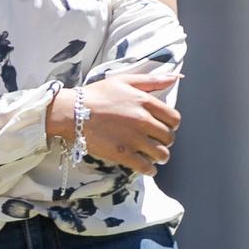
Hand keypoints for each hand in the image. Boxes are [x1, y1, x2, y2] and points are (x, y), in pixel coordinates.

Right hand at [47, 73, 181, 175]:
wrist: (72, 112)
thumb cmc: (96, 94)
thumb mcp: (124, 80)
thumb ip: (152, 80)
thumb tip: (175, 78)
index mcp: (145, 102)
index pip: (174, 118)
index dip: (172, 125)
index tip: (164, 127)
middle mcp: (143, 121)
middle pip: (169, 137)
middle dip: (165, 141)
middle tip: (156, 141)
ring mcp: (134, 139)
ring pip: (162, 154)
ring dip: (161, 156)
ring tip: (153, 155)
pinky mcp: (123, 154)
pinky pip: (146, 167)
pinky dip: (150, 170)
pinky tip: (147, 168)